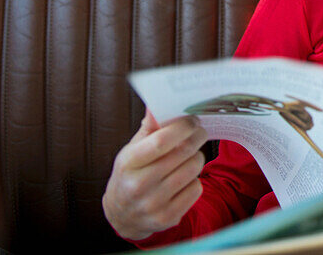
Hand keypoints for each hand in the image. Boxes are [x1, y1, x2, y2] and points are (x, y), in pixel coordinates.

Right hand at [101, 110, 208, 240]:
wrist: (122, 215)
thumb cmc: (130, 174)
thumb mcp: (132, 150)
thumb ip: (148, 128)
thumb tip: (158, 104)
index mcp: (128, 163)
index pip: (161, 142)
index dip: (181, 128)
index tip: (192, 120)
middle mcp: (139, 185)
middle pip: (182, 154)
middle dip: (196, 138)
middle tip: (200, 131)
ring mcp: (154, 204)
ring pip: (192, 170)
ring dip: (197, 158)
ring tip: (190, 155)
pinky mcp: (168, 217)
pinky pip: (196, 189)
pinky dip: (195, 179)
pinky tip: (185, 177)